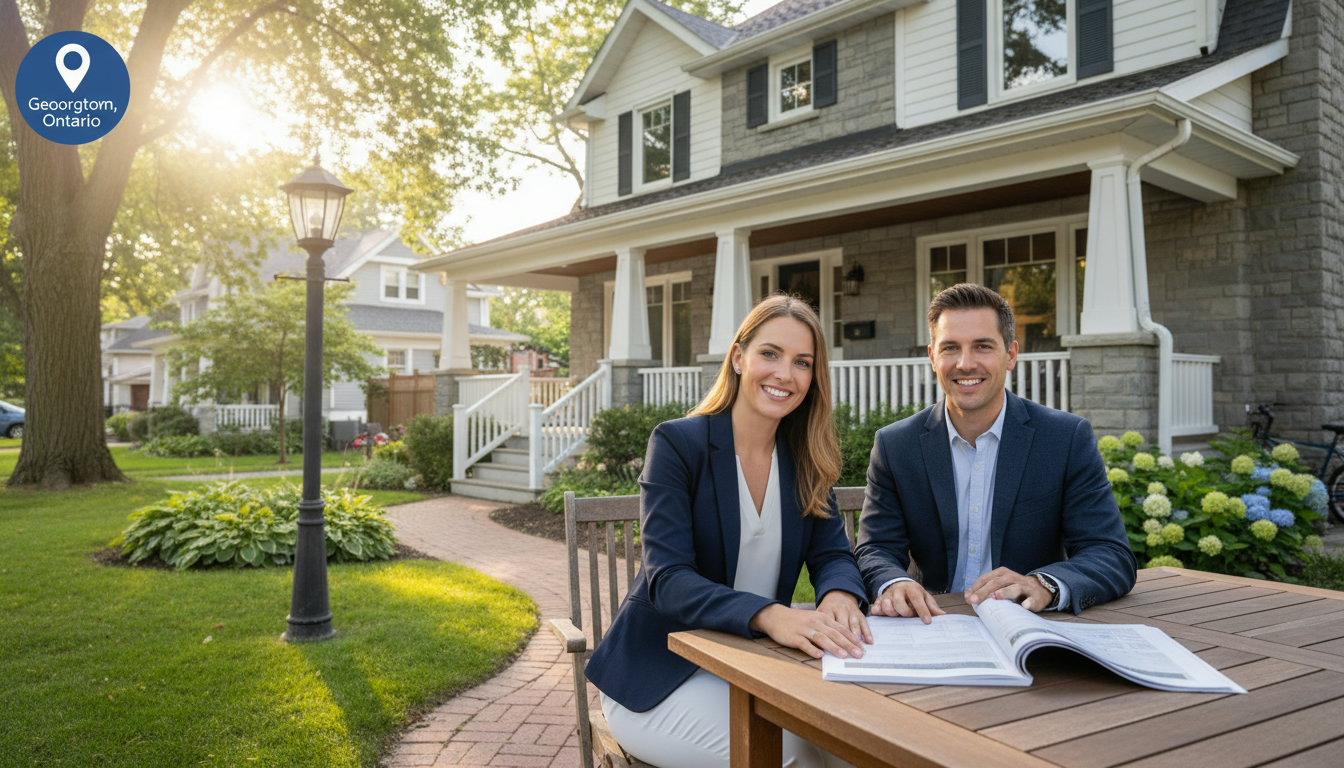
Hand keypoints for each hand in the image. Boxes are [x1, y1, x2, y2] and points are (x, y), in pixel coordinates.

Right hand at [749, 602, 865, 659]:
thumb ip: (827, 629)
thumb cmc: (797, 620)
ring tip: (843, 655)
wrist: (775, 616)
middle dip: (848, 644)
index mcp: (822, 617)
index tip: (862, 647)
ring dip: (833, 647)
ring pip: (822, 638)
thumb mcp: (814, 620)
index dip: (852, 638)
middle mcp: (815, 622)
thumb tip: (843, 642)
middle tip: (859, 654)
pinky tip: (820, 656)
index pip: (840, 628)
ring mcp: (804, 629)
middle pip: (834, 634)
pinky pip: (805, 644)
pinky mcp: (794, 637)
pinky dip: (812, 650)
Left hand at [817, 590, 872, 645]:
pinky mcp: (859, 613)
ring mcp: (850, 611)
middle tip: (848, 654)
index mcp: (827, 610)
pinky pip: (864, 623)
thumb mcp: (818, 614)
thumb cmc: (826, 609)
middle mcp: (839, 610)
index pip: (828, 625)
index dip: (830, 638)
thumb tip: (815, 646)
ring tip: (858, 649)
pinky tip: (869, 642)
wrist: (838, 594)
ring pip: (853, 625)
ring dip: (857, 638)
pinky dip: (867, 633)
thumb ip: (817, 627)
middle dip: (845, 641)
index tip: (831, 649)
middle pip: (842, 627)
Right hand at [871, 580, 945, 623]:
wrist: (898, 584)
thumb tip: (943, 616)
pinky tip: (881, 615)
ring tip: (895, 615)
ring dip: (891, 613)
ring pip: (886, 606)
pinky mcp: (878, 601)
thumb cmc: (914, 594)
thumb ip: (932, 606)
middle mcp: (898, 591)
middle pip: (899, 603)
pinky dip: (877, 613)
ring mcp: (887, 596)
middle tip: (908, 616)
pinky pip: (875, 608)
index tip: (927, 622)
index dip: (922, 611)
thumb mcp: (924, 596)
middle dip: (904, 612)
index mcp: (911, 589)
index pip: (917, 600)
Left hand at [965, 567, 1052, 611]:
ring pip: (1015, 588)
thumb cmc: (1015, 589)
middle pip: (996, 583)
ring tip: (996, 597)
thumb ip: (986, 590)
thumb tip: (969, 598)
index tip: (967, 598)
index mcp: (1002, 573)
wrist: (1040, 590)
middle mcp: (1012, 578)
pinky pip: (1032, 600)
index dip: (975, 588)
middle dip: (984, 591)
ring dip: (1005, 592)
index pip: (986, 579)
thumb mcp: (1000, 586)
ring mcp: (1025, 587)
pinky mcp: (1036, 597)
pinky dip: (1028, 602)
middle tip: (974, 600)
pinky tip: (1024, 606)